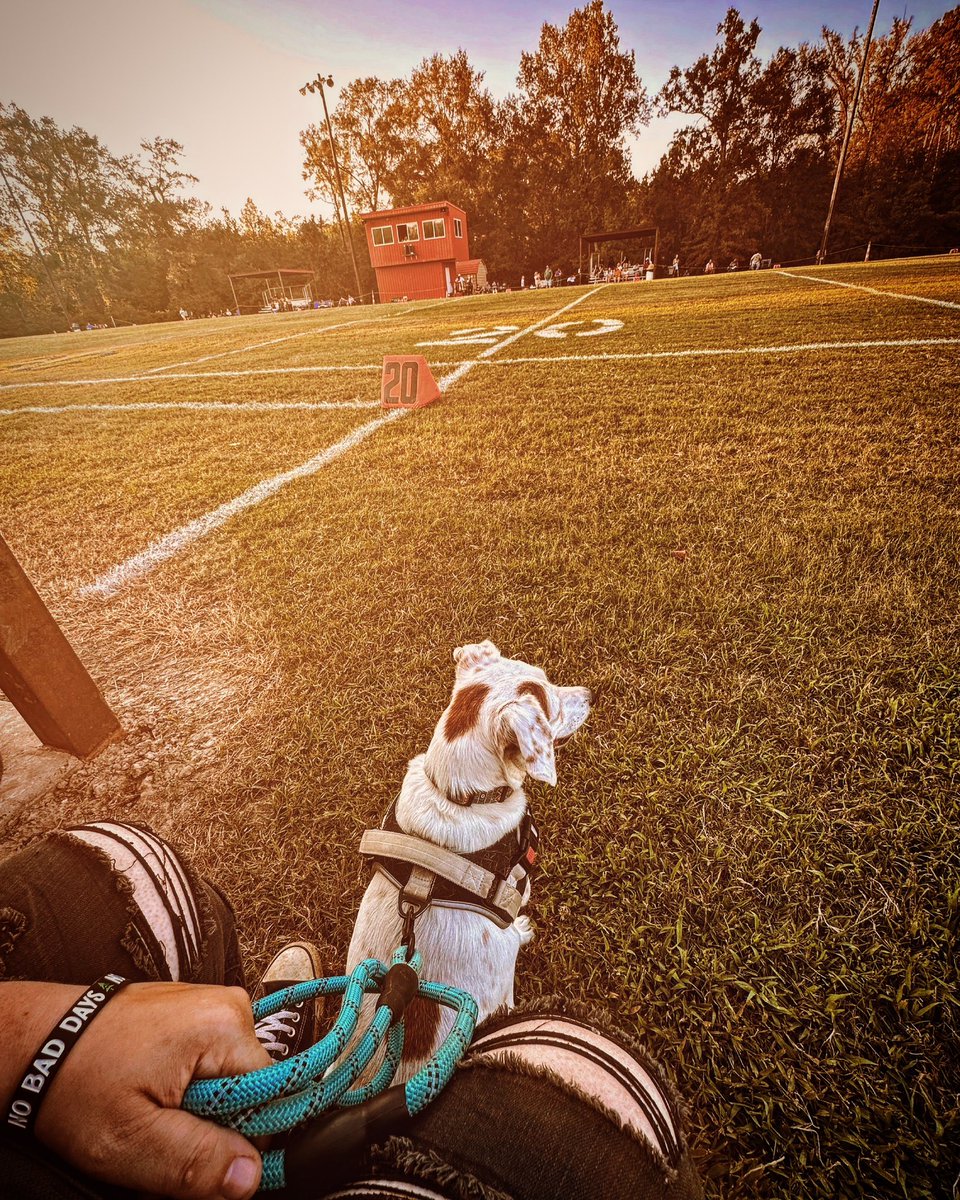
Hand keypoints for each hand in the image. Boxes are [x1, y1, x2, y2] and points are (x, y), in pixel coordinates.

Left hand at [24, 982, 270, 1198]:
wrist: (37, 1040)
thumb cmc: (76, 1081)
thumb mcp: (132, 1140)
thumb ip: (197, 1161)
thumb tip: (250, 1176)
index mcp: (224, 1026)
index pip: (271, 1096)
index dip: (237, 1137)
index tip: (195, 1150)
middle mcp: (227, 1005)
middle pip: (249, 1088)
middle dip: (211, 1125)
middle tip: (160, 1135)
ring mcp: (209, 1005)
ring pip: (228, 1080)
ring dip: (196, 1109)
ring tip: (149, 1114)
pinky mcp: (193, 1012)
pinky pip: (209, 1063)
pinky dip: (184, 1088)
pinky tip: (149, 1096)